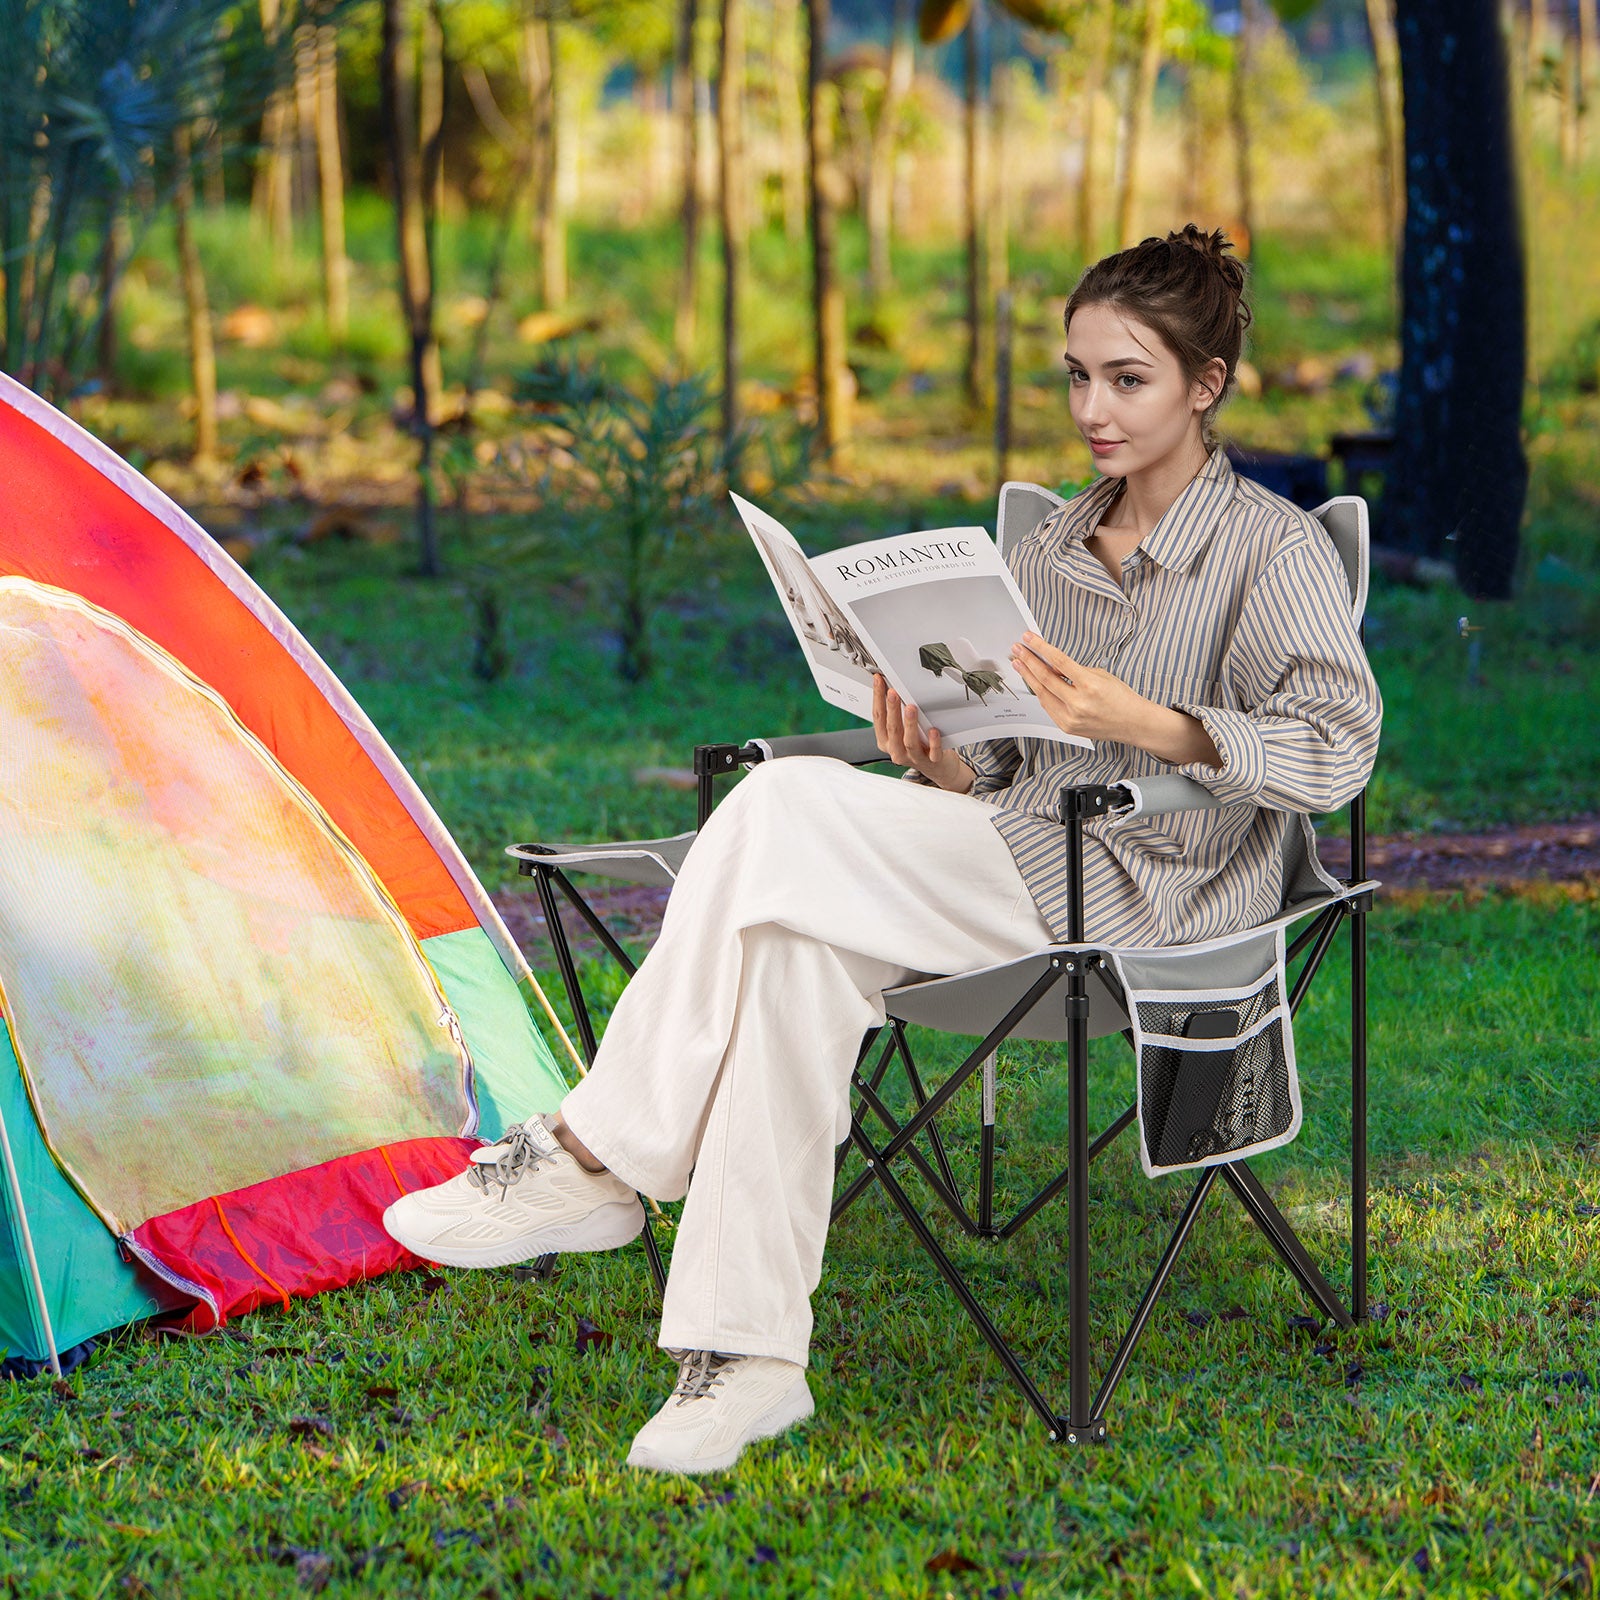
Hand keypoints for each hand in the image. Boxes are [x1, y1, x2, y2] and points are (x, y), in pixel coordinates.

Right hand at [872, 674, 974, 792]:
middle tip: (893, 692)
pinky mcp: (932, 762)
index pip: (878, 717)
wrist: (938, 767)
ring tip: (911, 708)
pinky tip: (933, 731)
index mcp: (886, 741)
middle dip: (891, 709)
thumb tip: (892, 688)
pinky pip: (932, 753)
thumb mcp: (902, 731)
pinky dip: (933, 742)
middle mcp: (897, 750)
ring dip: (909, 724)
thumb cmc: (919, 745)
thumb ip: (897, 715)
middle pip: (892, 729)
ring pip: (909, 741)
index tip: (879, 681)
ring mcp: (914, 757)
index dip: (878, 698)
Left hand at [1009, 634, 1221, 766]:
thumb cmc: (1121, 698)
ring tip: (1020, 664)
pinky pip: (1048, 706)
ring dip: (1028, 677)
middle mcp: (1078, 703)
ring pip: (1042, 693)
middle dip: (1028, 661)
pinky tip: (1034, 682)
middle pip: (1045, 678)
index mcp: (1090, 686)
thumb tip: (1051, 664)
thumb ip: (1074, 671)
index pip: (1058, 662)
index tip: (1029, 638)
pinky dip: (1040, 692)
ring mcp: (1071, 718)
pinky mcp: (1066, 727)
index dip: (1040, 648)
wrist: (1132, 723)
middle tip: (1018, 649)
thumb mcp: (1101, 675)